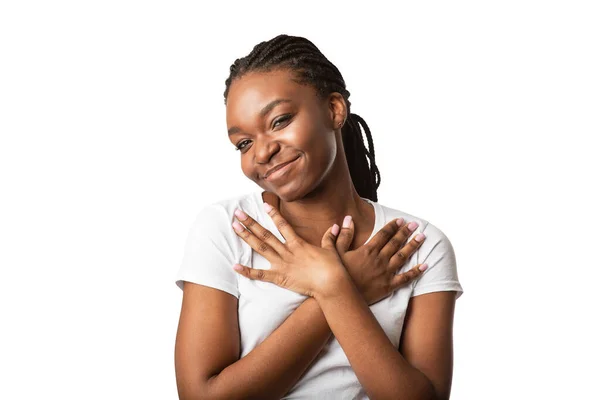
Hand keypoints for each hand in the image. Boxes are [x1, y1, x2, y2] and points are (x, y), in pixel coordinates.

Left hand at [230, 203, 346, 297]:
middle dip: (250, 222)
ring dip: (247, 237)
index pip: (283, 225)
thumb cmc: (333, 268)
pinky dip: (247, 271)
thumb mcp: (332, 250)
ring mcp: (282, 264)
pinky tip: (234, 266)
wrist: (331, 284)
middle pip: (266, 234)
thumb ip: (331, 237)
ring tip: (234, 227)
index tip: (264, 204)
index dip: (273, 214)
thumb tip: (340, 224)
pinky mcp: (280, 278)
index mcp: (298, 243)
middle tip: (237, 213)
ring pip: (261, 248)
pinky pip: (261, 274)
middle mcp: (288, 251)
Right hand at [333, 216, 427, 304]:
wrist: (340, 297)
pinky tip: (425, 266)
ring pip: (403, 257)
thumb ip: (342, 235)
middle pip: (396, 243)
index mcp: (367, 250)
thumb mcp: (334, 252)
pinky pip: (405, 278)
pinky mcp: (388, 286)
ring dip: (413, 246)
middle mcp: (379, 259)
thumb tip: (348, 219)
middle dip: (406, 232)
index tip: (401, 220)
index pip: (384, 234)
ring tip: (422, 237)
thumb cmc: (335, 275)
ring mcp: (385, 273)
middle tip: (415, 224)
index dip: (393, 226)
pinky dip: (416, 272)